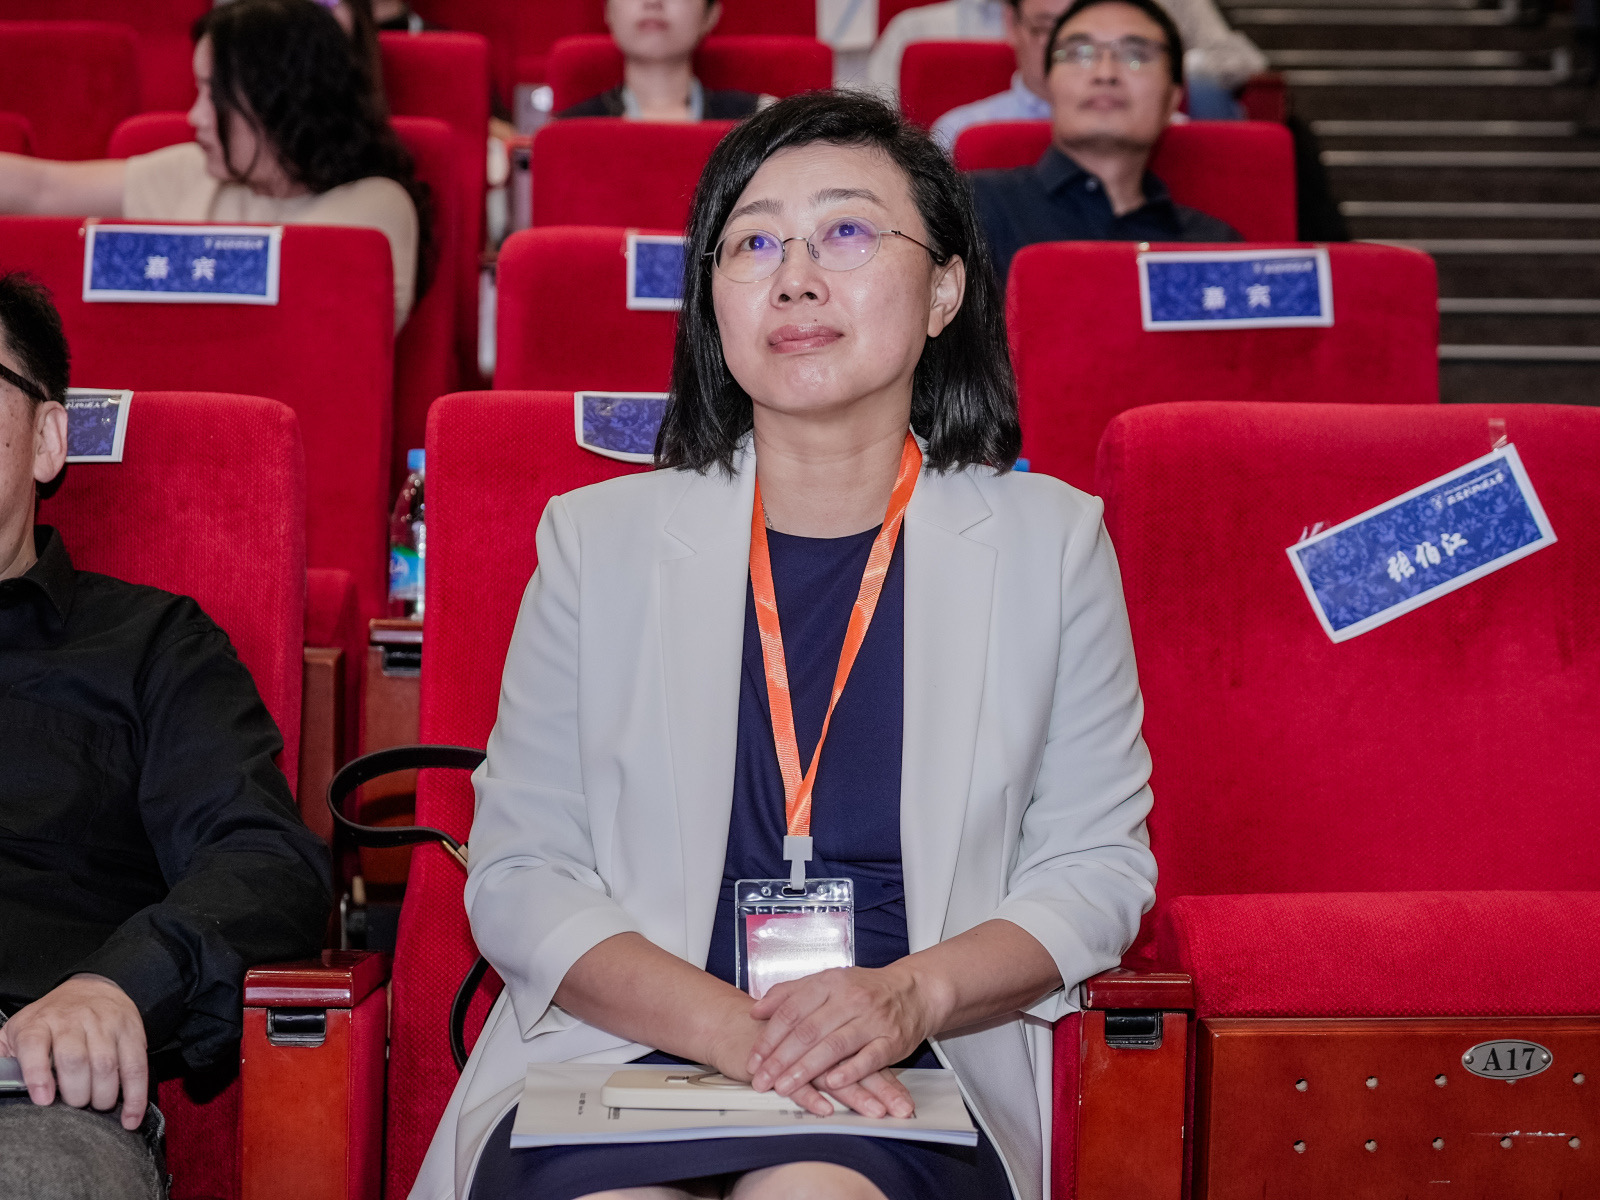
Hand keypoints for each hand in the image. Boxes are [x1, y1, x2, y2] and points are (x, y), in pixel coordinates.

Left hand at [0, 974, 147, 1128]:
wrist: (91, 987)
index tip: (44, 1099)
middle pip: (75, 1060)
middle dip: (76, 1093)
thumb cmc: (50, 1020)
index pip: (34, 1045)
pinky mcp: (131, 1030)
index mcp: (39, 1023)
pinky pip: (136, 1066)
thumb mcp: (19, 1030)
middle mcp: (73, 1020)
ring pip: (106, 1064)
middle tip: (75, 1106)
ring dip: (104, 1096)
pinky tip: (130, 1117)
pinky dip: (135, 1095)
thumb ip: (4, 1058)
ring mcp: (105, 1024)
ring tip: (98, 1106)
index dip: (38, 1074)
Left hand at [701, 997, 909, 1119]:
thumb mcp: (827, 981)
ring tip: (784, 1086)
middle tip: (762, 1079)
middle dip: (780, 1059)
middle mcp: (851, 998)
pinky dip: (849, 1072)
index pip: (792, 1010)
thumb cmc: (866, 990)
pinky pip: (869, 1058)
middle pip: (808, 1031)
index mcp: (830, 982)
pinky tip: (831, 1084)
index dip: (770, 1037)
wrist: (913, 991)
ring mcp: (873, 1019)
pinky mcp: (892, 1040)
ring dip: (806, 1070)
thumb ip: (790, 993)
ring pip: (834, 1046)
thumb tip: (757, 1010)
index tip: (754, 1059)